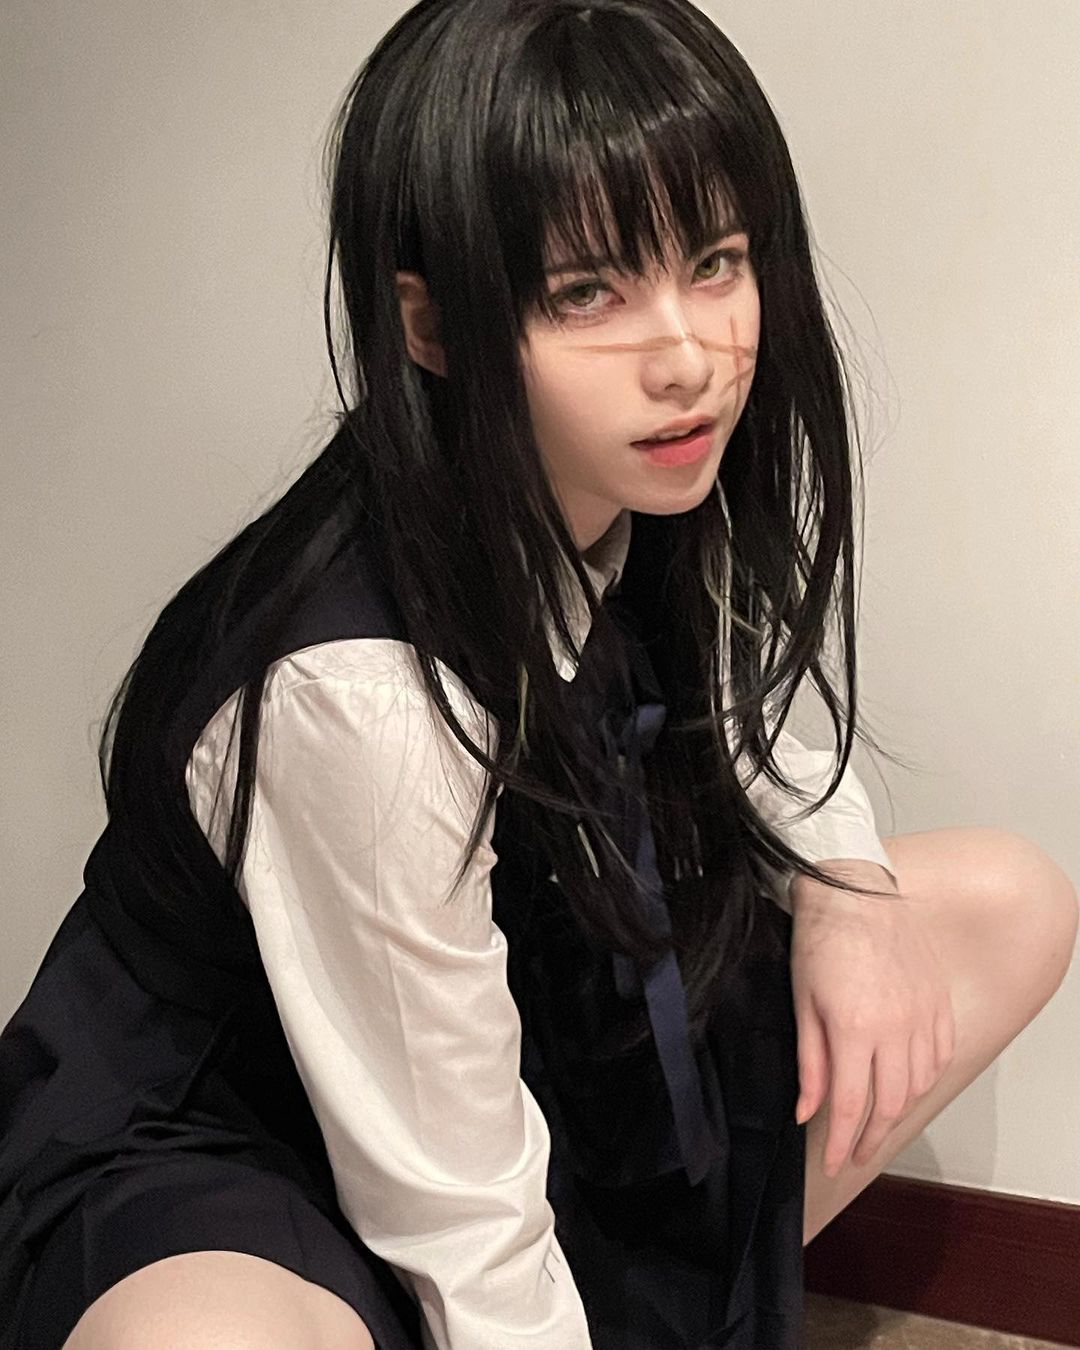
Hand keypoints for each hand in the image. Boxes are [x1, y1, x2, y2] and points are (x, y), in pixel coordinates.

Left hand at [788, 861, 955, 1176]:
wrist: (853, 891)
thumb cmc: (820, 940)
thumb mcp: (802, 1003)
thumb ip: (810, 1063)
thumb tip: (808, 1112)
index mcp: (855, 1030)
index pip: (853, 1106)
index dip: (843, 1143)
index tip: (836, 1163)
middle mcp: (896, 1028)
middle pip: (891, 1104)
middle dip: (872, 1138)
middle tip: (857, 1154)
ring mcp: (922, 1015)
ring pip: (918, 1084)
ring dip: (899, 1110)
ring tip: (879, 1124)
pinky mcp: (937, 1001)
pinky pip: (940, 1055)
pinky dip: (926, 1078)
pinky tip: (910, 1085)